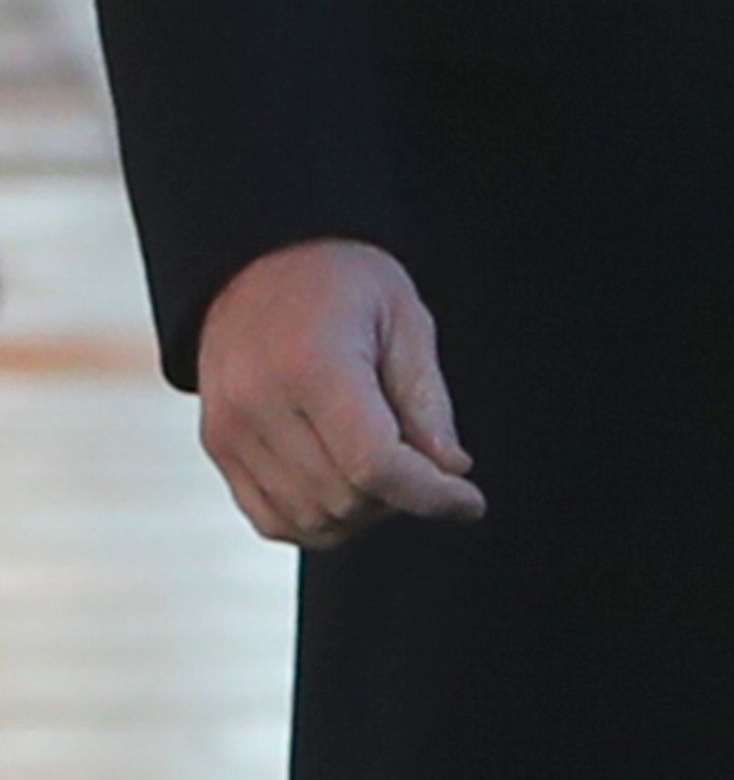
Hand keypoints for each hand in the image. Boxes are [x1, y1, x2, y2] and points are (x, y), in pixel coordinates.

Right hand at [196, 240, 484, 551]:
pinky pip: (274, 520)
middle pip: (348, 499)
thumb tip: (450, 470)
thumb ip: (426, 399)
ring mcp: (230, 429)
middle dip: (401, 496)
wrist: (259, 258)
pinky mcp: (218, 445)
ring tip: (382, 462)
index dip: (432, 496)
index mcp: (312, 366)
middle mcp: (259, 404)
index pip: (375, 465)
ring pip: (313, 521)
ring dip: (363, 512)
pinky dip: (319, 519)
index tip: (469, 501)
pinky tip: (345, 482)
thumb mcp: (404, 318)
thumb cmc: (340, 280)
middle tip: (421, 457)